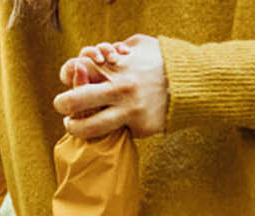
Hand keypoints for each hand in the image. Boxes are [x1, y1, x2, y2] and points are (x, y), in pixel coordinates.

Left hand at [53, 34, 167, 138]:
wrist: (192, 82)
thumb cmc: (162, 60)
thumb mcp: (138, 45)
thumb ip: (116, 50)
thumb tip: (96, 56)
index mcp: (116, 67)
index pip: (76, 70)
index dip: (68, 75)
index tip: (69, 80)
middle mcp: (119, 90)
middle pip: (75, 101)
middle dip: (63, 106)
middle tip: (62, 109)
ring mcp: (130, 112)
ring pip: (90, 128)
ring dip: (77, 128)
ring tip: (74, 126)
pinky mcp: (141, 128)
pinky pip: (119, 131)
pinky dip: (116, 128)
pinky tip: (116, 123)